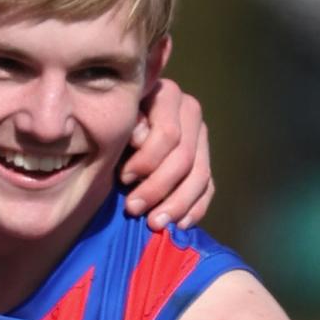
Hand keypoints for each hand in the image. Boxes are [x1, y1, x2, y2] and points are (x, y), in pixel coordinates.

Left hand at [119, 78, 212, 230]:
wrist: (118, 121)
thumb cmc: (111, 118)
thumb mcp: (116, 118)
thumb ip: (128, 125)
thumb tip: (141, 137)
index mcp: (169, 95)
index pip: (168, 133)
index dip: (147, 160)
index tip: (123, 178)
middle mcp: (191, 112)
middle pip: (184, 158)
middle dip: (158, 187)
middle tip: (133, 208)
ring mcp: (201, 137)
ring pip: (199, 176)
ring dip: (177, 204)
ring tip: (155, 223)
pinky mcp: (206, 160)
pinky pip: (208, 187)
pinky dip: (195, 208)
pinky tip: (180, 224)